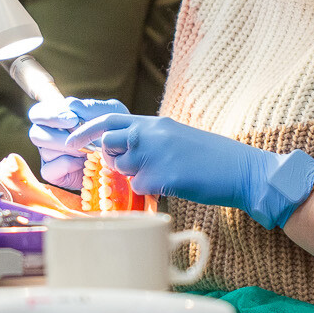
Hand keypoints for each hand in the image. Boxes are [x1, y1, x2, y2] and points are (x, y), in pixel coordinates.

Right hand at [26, 97, 129, 189]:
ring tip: (88, 150)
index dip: (49, 115)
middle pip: (35, 133)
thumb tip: (71, 105)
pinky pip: (49, 169)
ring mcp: (49, 156)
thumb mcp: (110, 113)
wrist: (122, 156)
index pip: (37, 114)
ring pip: (44, 151)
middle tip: (79, 136)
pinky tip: (83, 163)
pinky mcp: (54, 174)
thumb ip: (92, 107)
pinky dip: (67, 165)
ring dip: (67, 149)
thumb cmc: (112, 130)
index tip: (72, 118)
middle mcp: (49, 136)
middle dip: (58, 134)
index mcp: (56, 118)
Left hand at [69, 113, 313, 230]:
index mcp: (157, 122)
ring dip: (137, 177)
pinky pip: (140, 188)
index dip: (86, 131)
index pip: (111, 121)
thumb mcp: (180, 139)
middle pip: (110, 145)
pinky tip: (174, 185)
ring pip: (123, 169)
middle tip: (135, 168)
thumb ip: (152, 141)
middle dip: (114, 160)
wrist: (243, 170)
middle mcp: (152, 133)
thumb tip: (126, 154)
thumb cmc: (214, 158)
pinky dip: (152, 191)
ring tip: (166, 175)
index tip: (69, 142)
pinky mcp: (162, 175)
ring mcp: (155, 153)